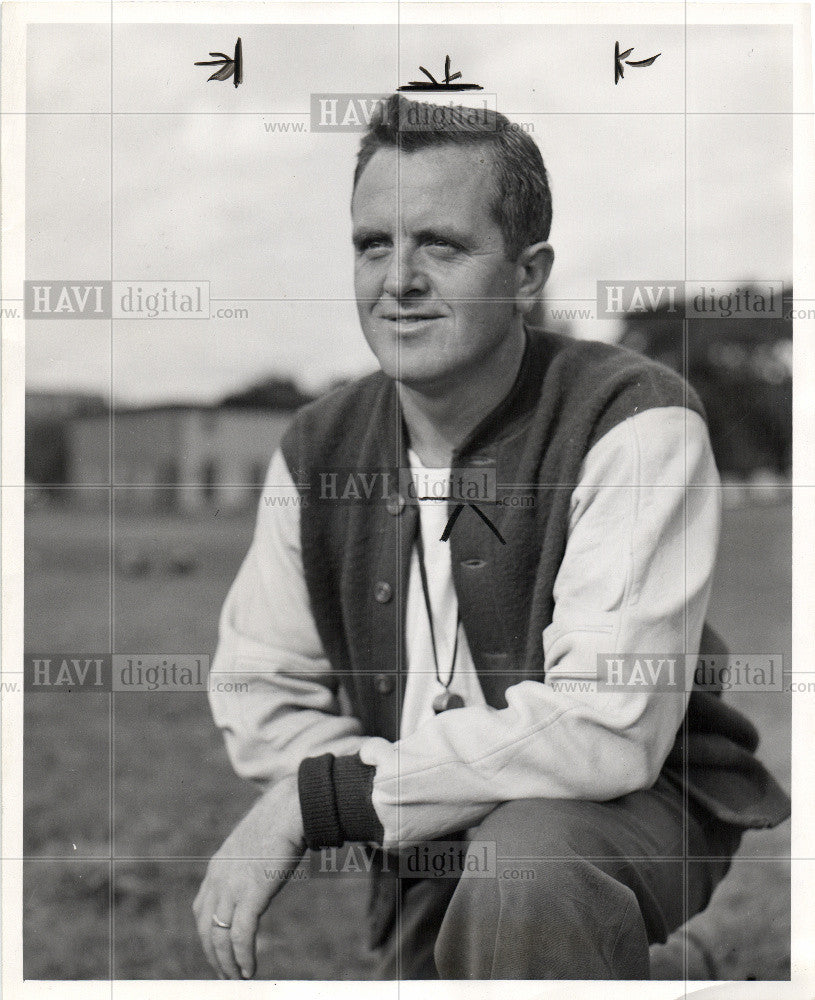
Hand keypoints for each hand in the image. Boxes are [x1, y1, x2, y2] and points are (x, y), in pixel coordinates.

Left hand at [193, 775, 305, 978]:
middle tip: (225, 975)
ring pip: (220, 937)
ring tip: (236, 979)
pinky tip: (248, 971)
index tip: (218, 952)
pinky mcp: (251, 893)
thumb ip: (249, 866)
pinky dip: (242, 957)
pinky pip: (241, 936)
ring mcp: (232, 886)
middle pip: (206, 929)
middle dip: (214, 956)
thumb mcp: (255, 847)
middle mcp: (218, 879)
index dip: (208, 936)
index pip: (201, 910)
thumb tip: (261, 877)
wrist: (292, 807)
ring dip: (227, 964)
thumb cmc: (281, 822)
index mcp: (217, 867)